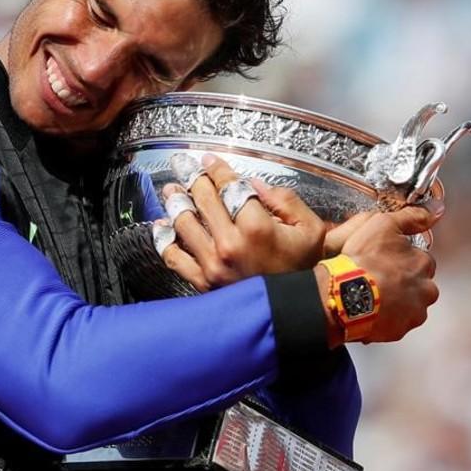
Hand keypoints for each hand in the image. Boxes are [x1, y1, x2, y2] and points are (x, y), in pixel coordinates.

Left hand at [158, 154, 324, 290]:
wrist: (296, 309)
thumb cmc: (303, 268)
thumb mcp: (309, 228)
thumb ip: (283, 199)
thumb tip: (251, 184)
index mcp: (256, 227)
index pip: (229, 186)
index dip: (216, 169)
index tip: (208, 160)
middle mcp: (230, 244)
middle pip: (202, 199)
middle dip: (191, 177)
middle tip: (183, 165)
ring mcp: (213, 264)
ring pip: (183, 223)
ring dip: (175, 202)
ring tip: (171, 190)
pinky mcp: (203, 282)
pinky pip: (174, 257)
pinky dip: (164, 239)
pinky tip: (161, 225)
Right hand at [329, 202, 443, 342]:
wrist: (342, 296)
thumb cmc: (361, 262)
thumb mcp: (383, 225)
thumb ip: (411, 218)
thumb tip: (435, 210)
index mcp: (423, 264)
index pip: (421, 260)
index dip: (402, 259)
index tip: (386, 261)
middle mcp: (425, 290)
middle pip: (419, 285)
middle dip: (404, 283)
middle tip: (379, 279)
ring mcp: (413, 313)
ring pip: (410, 306)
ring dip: (397, 302)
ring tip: (374, 296)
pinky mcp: (399, 330)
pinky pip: (396, 324)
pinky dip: (387, 319)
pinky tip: (371, 310)